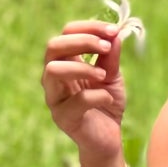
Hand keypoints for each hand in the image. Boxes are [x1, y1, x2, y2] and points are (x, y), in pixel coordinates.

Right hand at [42, 17, 125, 165]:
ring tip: (104, 76)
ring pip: (53, 70)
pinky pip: (76, 101)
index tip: (114, 31)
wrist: (109, 139)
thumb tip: (115, 34)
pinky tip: (108, 100)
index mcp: (64, 62)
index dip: (88, 27)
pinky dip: (97, 96)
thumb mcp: (112, 76)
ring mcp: (54, 98)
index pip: (66, 33)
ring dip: (82, 68)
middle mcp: (53, 77)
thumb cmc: (106, 103)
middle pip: (53, 46)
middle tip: (106, 48)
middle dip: (82, 42)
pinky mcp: (63, 118)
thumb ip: (111, 57)